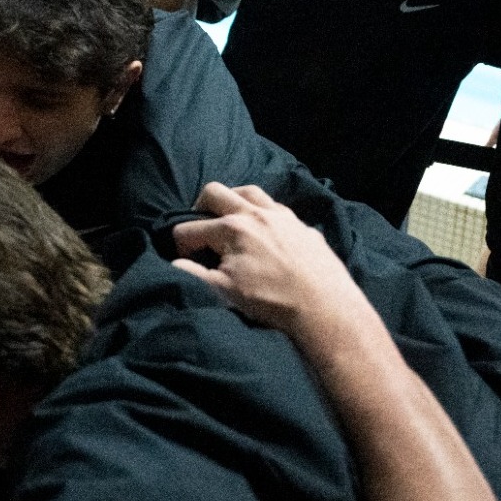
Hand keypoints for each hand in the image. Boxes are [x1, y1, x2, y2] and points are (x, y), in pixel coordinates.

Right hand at [169, 182, 364, 341]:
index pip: (188, 229)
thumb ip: (192, 275)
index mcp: (231, 228)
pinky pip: (276, 206)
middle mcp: (255, 213)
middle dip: (198, 208)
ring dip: (232, 201)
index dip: (181, 246)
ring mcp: (282, 216)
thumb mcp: (223, 293)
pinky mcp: (302, 226)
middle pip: (214, 192)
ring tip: (229, 220)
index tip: (188, 263)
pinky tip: (264, 230)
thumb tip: (175, 264)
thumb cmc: (271, 302)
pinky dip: (262, 212)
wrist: (325, 309)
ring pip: (248, 191)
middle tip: (201, 231)